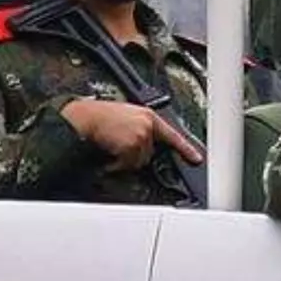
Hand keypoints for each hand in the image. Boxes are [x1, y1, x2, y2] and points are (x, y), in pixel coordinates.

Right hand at [61, 99, 203, 171]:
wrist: (83, 118)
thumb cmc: (98, 118)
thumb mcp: (125, 118)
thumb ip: (140, 129)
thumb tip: (145, 145)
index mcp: (147, 116)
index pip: (172, 134)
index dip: (186, 148)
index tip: (196, 159)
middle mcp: (147, 124)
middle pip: (150, 154)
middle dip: (135, 155)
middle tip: (118, 144)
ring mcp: (141, 135)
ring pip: (139, 161)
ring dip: (125, 160)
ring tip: (111, 146)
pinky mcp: (133, 145)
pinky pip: (128, 164)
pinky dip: (117, 164)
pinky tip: (109, 153)